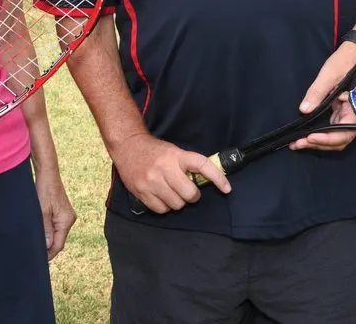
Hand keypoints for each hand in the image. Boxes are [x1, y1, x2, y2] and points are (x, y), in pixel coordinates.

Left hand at [33, 162, 75, 259]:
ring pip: (57, 233)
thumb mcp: (42, 212)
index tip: (40, 261)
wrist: (48, 174)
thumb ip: (45, 230)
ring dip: (48, 238)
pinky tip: (41, 232)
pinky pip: (56, 226)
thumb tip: (48, 247)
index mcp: (66, 221)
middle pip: (59, 240)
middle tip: (35, 253)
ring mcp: (66, 215)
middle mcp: (69, 219)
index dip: (49, 254)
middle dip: (48, 247)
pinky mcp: (62, 211)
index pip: (58, 244)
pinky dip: (49, 231)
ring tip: (36, 243)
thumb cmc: (44, 190)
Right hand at [109, 132, 228, 213]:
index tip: (227, 189)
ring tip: (171, 192)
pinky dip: (164, 206)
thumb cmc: (155, 151)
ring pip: (176, 204)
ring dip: (177, 202)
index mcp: (176, 156)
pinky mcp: (141, 191)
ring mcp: (152, 181)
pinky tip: (160, 196)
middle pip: (189, 194)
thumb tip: (207, 182)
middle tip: (187, 191)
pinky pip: (161, 210)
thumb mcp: (174, 152)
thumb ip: (188, 166)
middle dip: (192, 196)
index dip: (218, 178)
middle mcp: (165, 168)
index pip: (202, 165)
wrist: (128, 146)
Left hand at [290, 43, 355, 151]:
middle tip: (297, 144)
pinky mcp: (342, 110)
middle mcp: (354, 115)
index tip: (310, 137)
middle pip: (339, 139)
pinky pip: (332, 126)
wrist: (355, 52)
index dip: (327, 139)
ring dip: (318, 141)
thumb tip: (304, 110)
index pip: (344, 133)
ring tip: (298, 142)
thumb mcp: (329, 75)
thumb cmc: (345, 61)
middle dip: (319, 144)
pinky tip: (306, 133)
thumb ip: (317, 93)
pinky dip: (320, 132)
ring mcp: (348, 113)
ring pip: (335, 135)